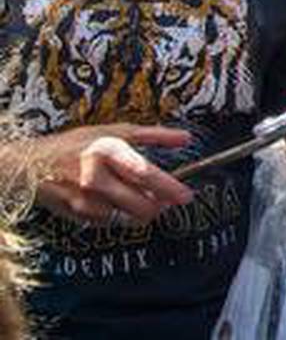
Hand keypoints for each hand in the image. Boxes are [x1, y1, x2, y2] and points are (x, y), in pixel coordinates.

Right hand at [30, 123, 193, 226]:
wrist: (31, 165)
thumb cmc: (78, 144)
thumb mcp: (116, 131)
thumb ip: (155, 135)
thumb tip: (187, 138)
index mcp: (107, 152)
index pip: (144, 174)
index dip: (169, 187)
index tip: (186, 195)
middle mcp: (95, 179)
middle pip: (140, 204)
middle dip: (160, 206)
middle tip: (168, 200)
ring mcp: (85, 201)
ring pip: (129, 217)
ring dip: (143, 211)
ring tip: (145, 198)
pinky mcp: (79, 216)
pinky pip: (112, 221)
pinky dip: (123, 215)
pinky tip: (121, 202)